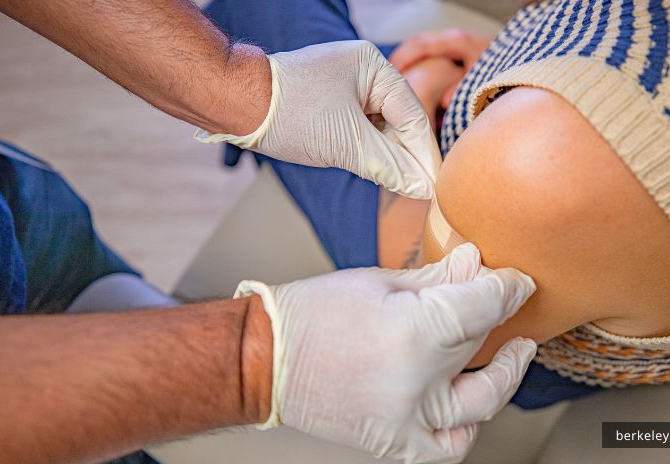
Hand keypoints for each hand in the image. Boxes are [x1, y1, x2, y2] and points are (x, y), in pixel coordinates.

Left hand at [196, 40, 440, 199]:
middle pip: (400, 121)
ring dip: (388, 156)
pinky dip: (369, 151)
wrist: (234, 104)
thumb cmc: (286, 113)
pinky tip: (376, 172)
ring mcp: (347, 86)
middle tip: (419, 192)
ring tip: (399, 186)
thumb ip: (389, 166)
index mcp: (373, 66)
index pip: (413, 115)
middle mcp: (364, 72)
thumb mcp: (346, 144)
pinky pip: (362, 129)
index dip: (425, 154)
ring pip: (382, 128)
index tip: (435, 186)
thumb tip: (421, 187)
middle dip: (407, 156)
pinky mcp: (332, 103)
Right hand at [235, 244, 537, 463]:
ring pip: (483, 401)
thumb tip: (478, 262)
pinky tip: (469, 402)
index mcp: (414, 330)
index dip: (510, 289)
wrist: (264, 360)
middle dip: (501, 318)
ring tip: (509, 354)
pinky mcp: (395, 439)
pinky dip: (467, 425)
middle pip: (484, 345)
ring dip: (503, 375)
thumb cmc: (314, 313)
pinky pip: (450, 445)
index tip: (518, 280)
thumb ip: (438, 278)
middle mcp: (417, 380)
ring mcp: (408, 417)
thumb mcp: (380, 282)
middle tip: (503, 301)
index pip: (487, 306)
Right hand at [390, 29, 492, 107]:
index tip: (392, 73)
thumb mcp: (483, 80)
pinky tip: (405, 73)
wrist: (512, 60)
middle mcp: (452, 37)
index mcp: (458, 42)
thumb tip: (444, 100)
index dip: (405, 58)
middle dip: (399, 57)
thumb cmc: (498, 71)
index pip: (423, 46)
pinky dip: (412, 58)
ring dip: (403, 57)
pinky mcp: (449, 46)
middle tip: (384, 75)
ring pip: (419, 42)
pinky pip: (425, 47)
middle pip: (416, 41)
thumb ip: (463, 89)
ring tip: (390, 76)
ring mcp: (449, 40)